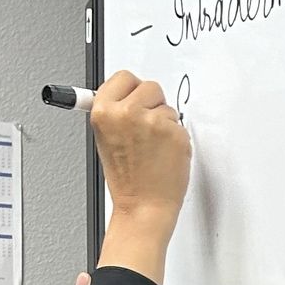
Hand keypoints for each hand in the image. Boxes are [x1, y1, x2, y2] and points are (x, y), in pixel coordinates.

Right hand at [90, 72, 191, 228]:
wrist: (143, 206)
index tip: (134, 102)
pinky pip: (180, 124)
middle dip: (151, 104)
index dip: (132, 90)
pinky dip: (176, 138)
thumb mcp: (106, 139)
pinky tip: (165, 154)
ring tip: (153, 147)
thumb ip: (116, 112)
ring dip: (164, 123)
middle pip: (149, 86)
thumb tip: (128, 93)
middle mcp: (126, 113)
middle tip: (145, 132)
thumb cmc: (128, 179)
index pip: (124, 77)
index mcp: (104, 111)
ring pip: (167, 106)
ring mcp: (152, 122)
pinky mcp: (174, 133)